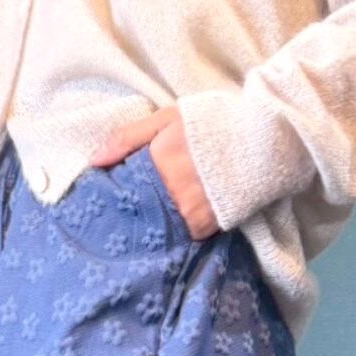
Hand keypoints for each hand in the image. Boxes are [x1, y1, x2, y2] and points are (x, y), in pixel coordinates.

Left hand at [89, 104, 218, 239]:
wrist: (260, 141)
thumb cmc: (210, 125)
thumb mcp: (167, 119)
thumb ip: (128, 138)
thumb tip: (94, 160)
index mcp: (159, 164)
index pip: (123, 191)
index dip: (114, 197)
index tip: (105, 202)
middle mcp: (173, 193)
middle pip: (140, 213)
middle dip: (131, 214)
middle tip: (121, 217)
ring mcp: (191, 213)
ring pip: (159, 228)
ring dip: (152, 226)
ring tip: (146, 221)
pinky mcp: (208, 227)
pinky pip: (182, 236)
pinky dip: (175, 231)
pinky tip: (169, 224)